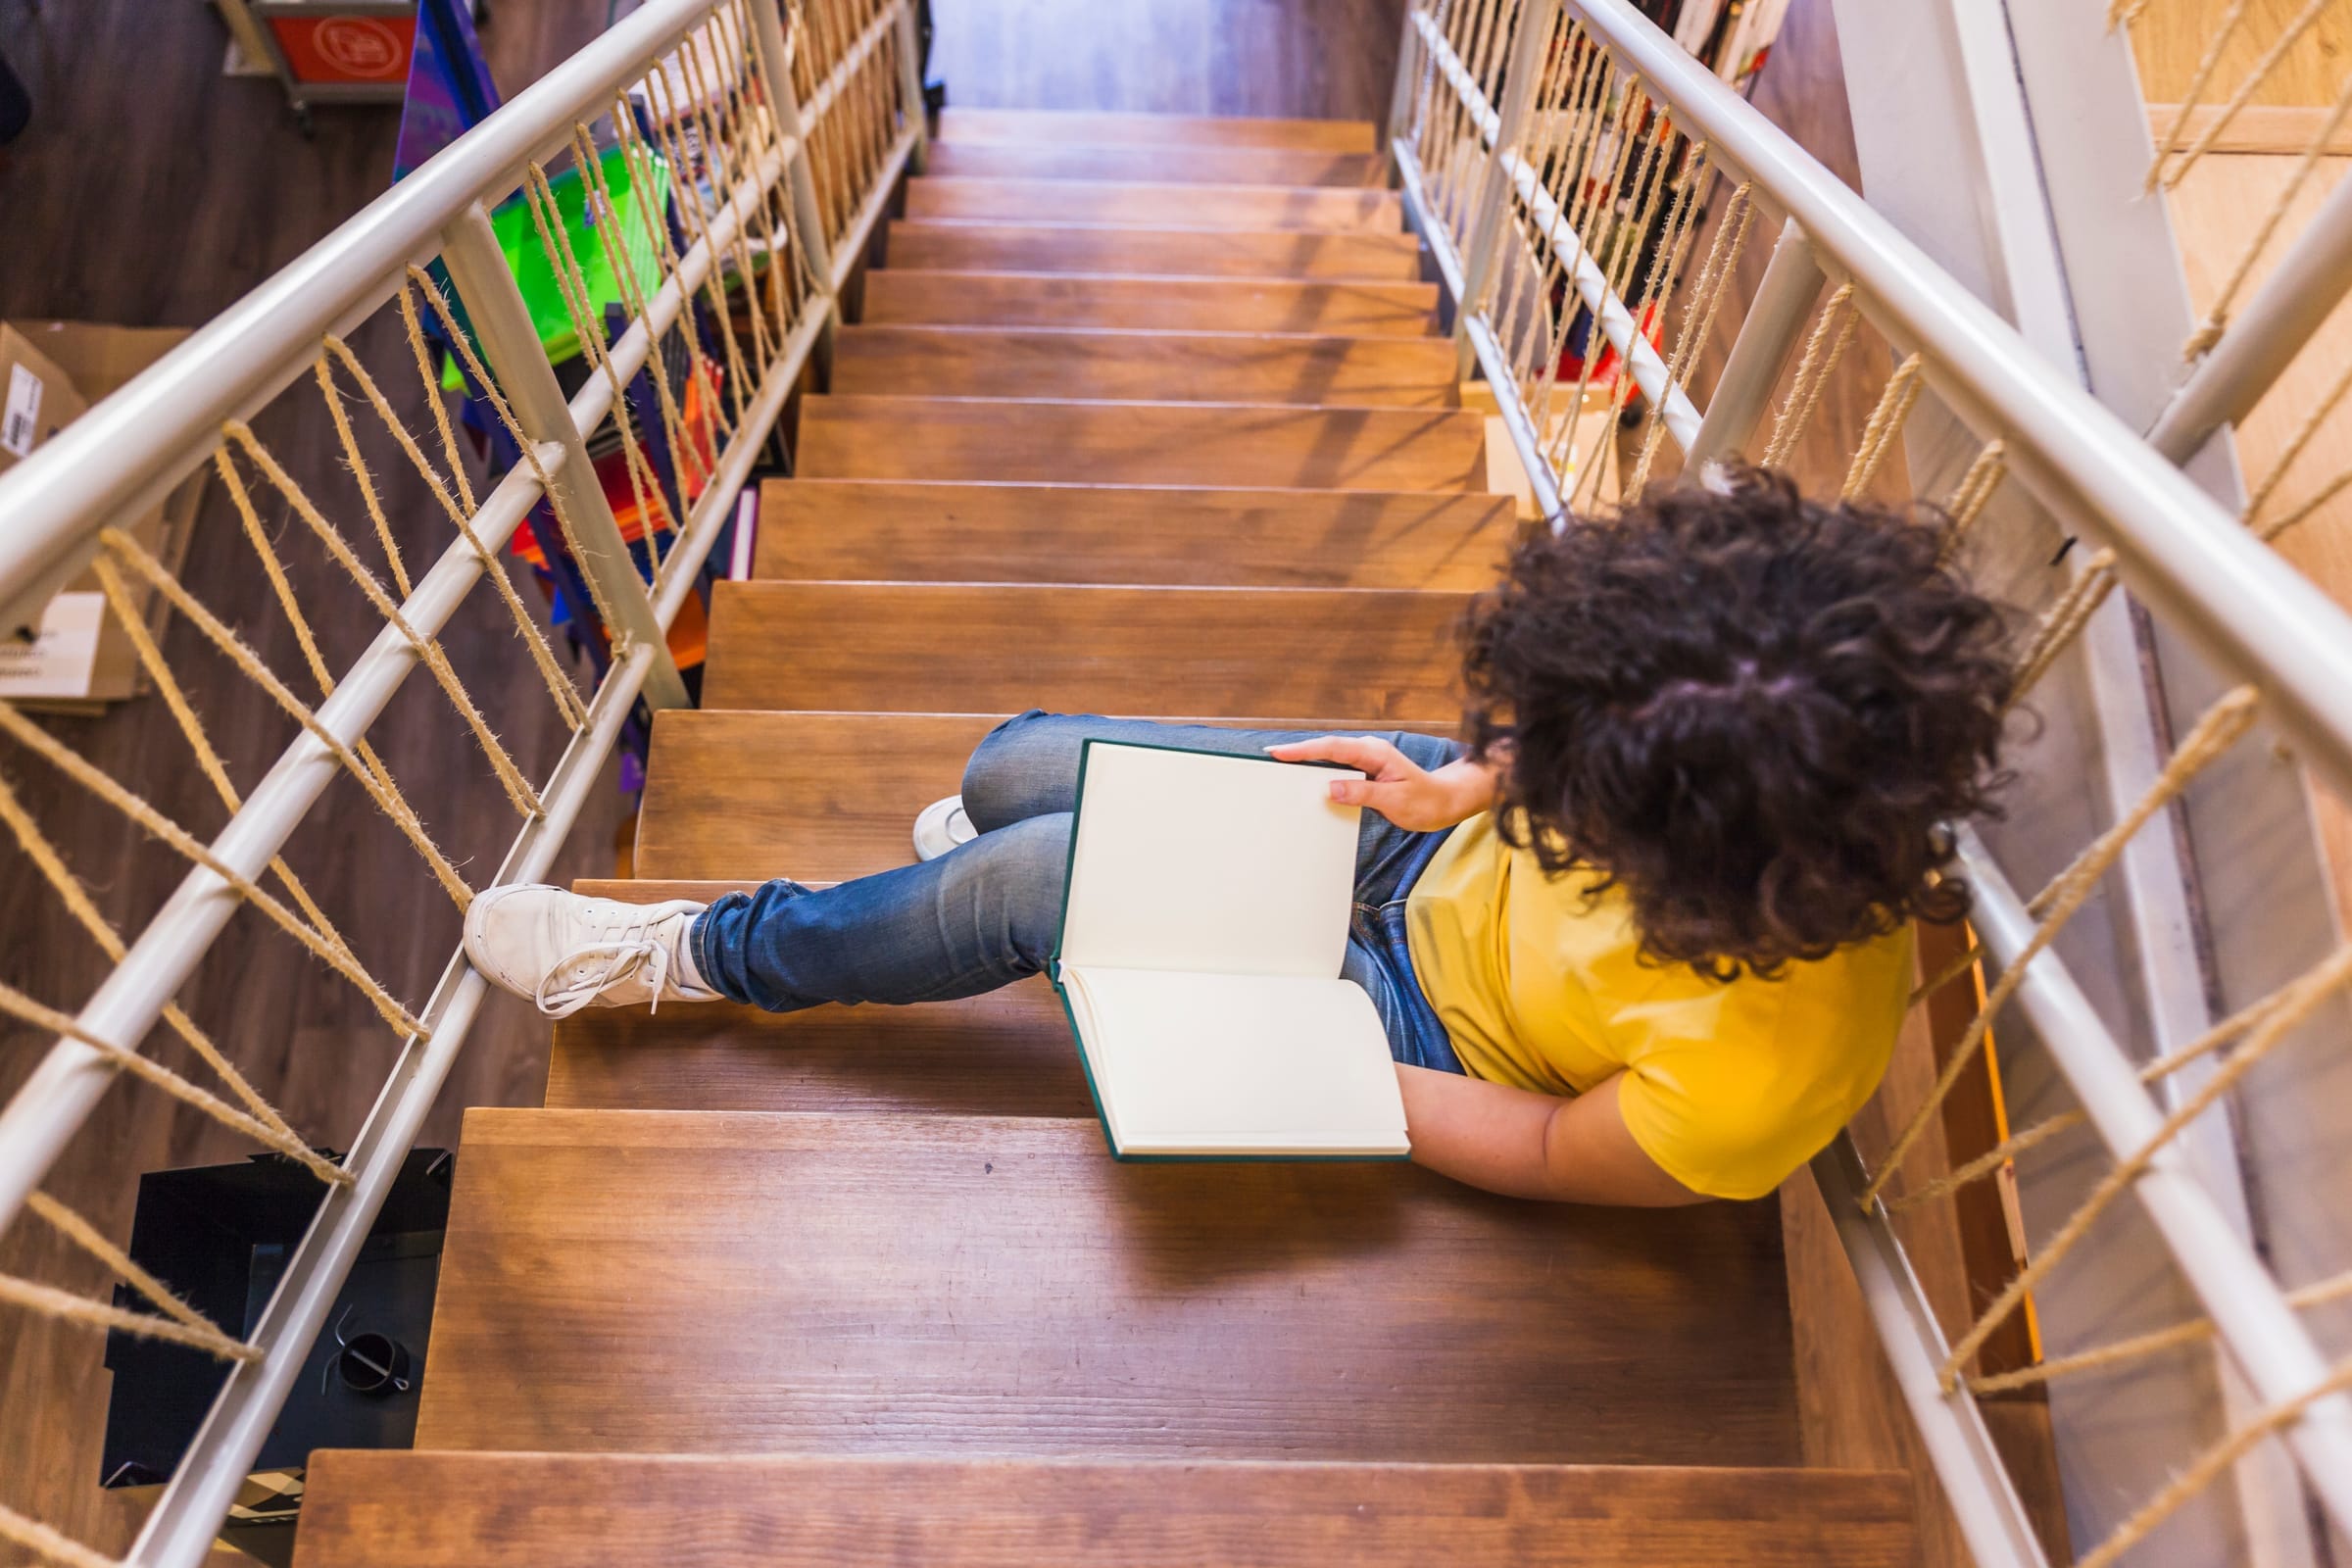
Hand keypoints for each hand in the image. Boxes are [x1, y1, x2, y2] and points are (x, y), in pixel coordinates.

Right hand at [1264, 735, 1494, 831]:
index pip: (1332, 748)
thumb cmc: (1425, 801)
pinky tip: (1306, 779)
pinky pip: (1337, 767)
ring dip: (1307, 761)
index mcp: (1374, 753)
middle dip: (1297, 752)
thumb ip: (1362, 794)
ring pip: (1330, 757)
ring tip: (1280, 766)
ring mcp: (1366, 759)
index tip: (1279, 752)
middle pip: (1326, 748)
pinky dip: (1320, 770)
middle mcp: (1368, 751)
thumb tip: (1330, 788)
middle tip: (1270, 757)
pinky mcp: (1365, 770)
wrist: (1444, 801)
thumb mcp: (1394, 801)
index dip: (1304, 750)